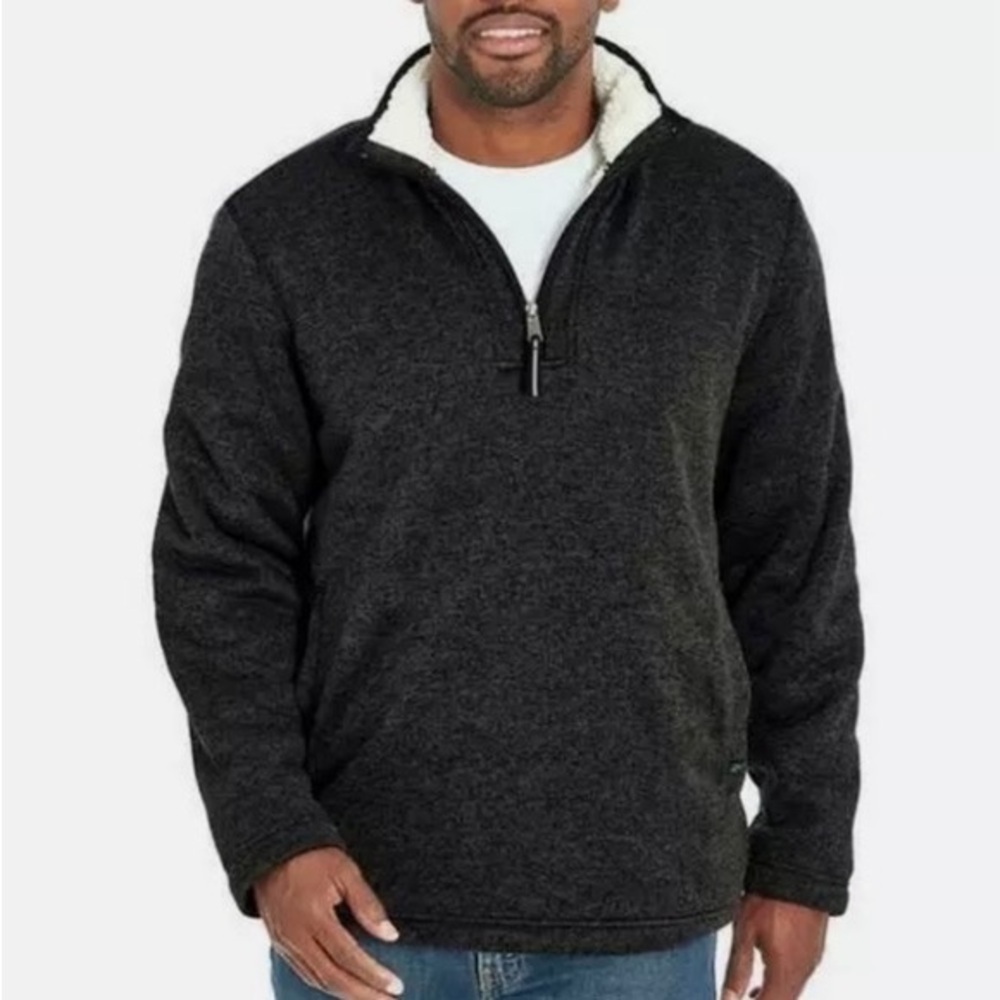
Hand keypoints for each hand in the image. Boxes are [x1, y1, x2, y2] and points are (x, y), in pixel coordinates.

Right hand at [254, 845, 405, 998]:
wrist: (273, 850)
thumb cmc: (314, 857)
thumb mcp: (346, 871)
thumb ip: (367, 904)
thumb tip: (391, 935)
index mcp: (313, 916)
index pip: (347, 956)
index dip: (373, 975)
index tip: (396, 986)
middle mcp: (296, 936)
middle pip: (332, 977)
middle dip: (362, 994)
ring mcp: (285, 943)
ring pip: (316, 980)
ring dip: (346, 994)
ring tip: (371, 998)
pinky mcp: (280, 944)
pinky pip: (304, 973)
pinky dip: (326, 984)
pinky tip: (344, 987)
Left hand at [720, 893, 828, 999]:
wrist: (801, 870)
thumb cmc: (771, 897)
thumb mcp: (745, 932)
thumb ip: (738, 969)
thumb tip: (728, 998)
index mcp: (786, 972)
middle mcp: (803, 972)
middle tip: (739, 998)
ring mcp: (811, 961)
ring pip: (791, 991)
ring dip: (772, 996)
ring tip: (749, 994)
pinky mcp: (814, 950)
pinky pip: (798, 977)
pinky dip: (781, 983)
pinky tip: (765, 974)